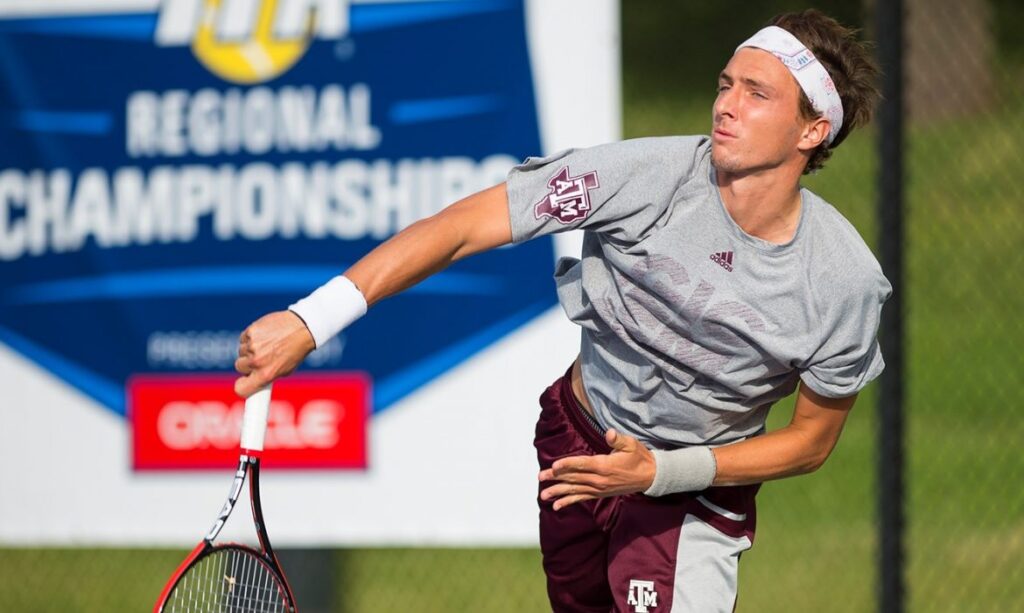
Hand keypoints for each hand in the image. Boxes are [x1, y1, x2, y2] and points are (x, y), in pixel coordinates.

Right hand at [234, 311, 315, 396]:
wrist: (303, 327)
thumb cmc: (297, 350)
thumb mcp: (286, 370)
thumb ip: (268, 376)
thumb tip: (254, 381)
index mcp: (266, 374)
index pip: (241, 389)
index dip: (243, 385)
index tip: (245, 381)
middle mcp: (257, 361)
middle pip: (239, 367)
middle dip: (248, 363)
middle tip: (261, 357)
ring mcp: (252, 345)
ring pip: (241, 351)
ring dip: (250, 349)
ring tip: (267, 344)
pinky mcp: (251, 331)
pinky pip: (244, 338)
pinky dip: (251, 337)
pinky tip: (264, 335)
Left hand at [538, 429, 655, 510]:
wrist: (649, 477)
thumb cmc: (639, 457)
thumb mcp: (631, 445)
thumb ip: (618, 440)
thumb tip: (610, 434)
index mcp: (605, 466)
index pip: (582, 464)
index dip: (568, 465)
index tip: (554, 465)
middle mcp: (599, 480)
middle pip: (574, 477)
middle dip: (556, 477)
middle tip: (540, 476)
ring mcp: (599, 489)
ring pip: (574, 490)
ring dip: (558, 492)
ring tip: (543, 495)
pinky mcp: (599, 494)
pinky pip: (581, 498)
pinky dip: (568, 502)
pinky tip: (556, 506)